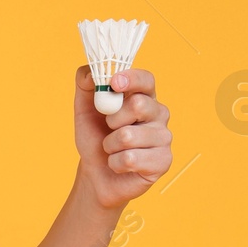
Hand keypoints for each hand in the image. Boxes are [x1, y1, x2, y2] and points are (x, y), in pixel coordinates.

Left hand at [73, 66, 172, 208]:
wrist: (96, 174)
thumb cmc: (95, 138)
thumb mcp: (83, 109)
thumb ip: (85, 85)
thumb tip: (91, 73)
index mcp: (143, 96)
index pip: (146, 80)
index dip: (131, 79)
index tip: (113, 83)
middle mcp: (159, 114)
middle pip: (140, 105)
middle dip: (113, 119)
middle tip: (109, 128)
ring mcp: (164, 137)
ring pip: (129, 136)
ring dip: (110, 145)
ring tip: (112, 149)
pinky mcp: (163, 161)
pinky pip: (130, 159)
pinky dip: (115, 163)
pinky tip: (119, 164)